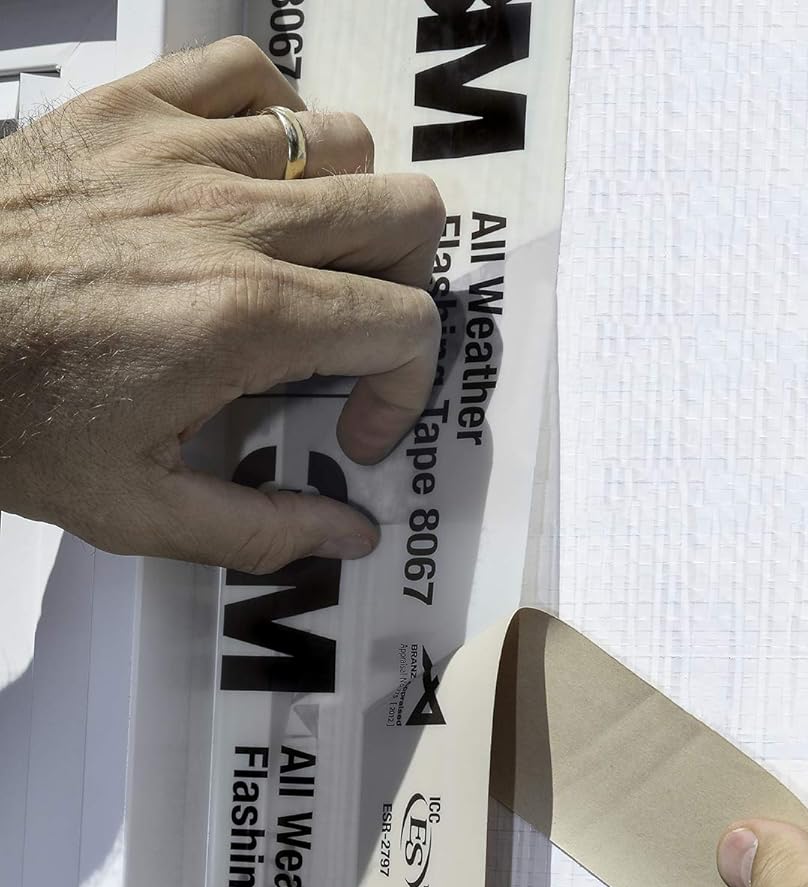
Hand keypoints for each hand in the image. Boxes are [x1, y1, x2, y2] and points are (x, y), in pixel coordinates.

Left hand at [0, 37, 445, 571]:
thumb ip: (260, 531)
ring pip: (345, 140)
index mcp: (245, 317)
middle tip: (352, 334)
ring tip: (308, 258)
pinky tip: (252, 176)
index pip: (405, 323)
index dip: (403, 386)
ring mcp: (181, 151)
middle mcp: (231, 220)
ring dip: (349, 204)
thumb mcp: (134, 510)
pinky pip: (246, 71)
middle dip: (403, 285)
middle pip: (405, 212)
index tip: (351, 423)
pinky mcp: (129, 109)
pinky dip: (274, 115)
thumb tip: (350, 532)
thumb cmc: (6, 413)